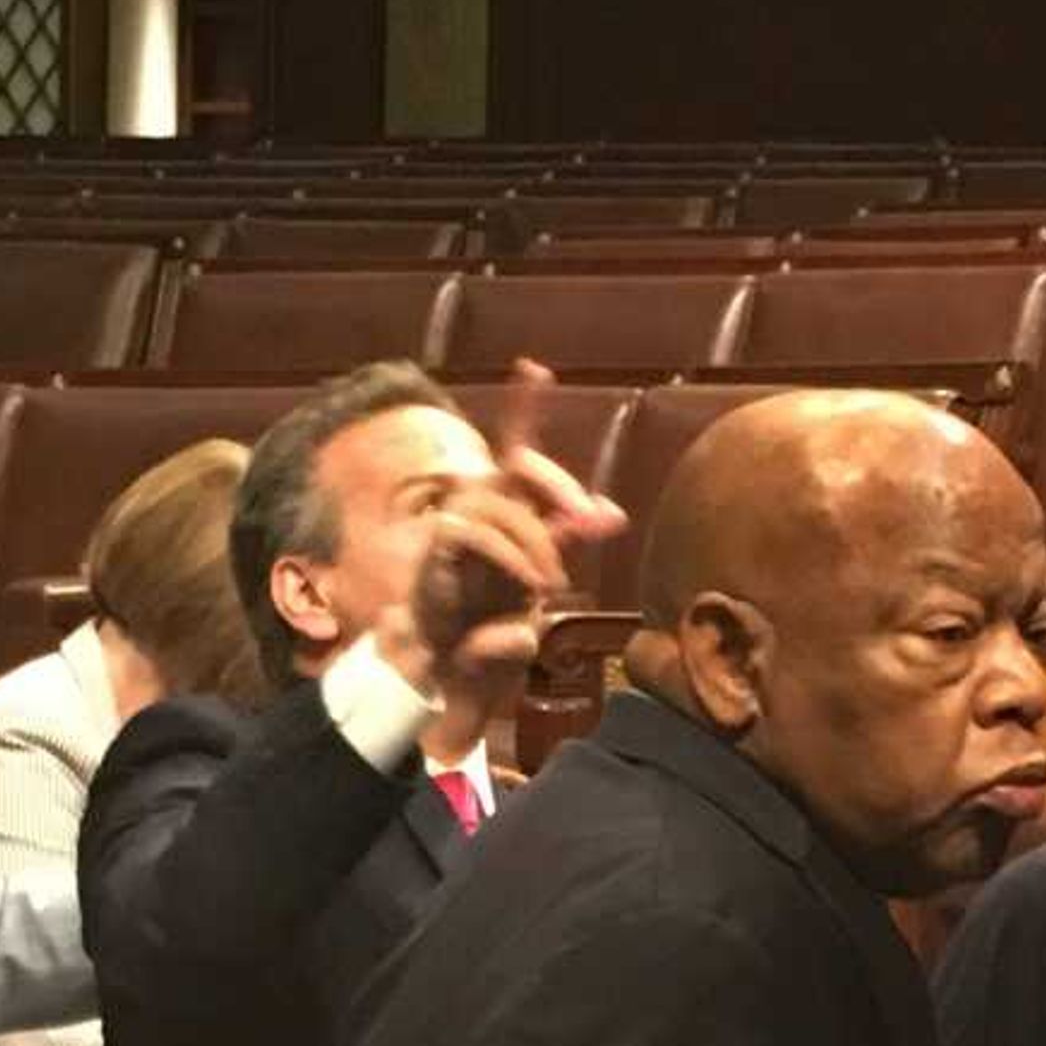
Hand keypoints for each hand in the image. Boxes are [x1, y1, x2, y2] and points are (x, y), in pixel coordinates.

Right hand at [375, 363, 624, 716]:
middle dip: (554, 486)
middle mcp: (473, 513)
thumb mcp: (540, 580)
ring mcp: (450, 533)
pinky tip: (532, 583)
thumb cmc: (489, 630)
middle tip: (590, 523)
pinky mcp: (433, 558)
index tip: (535, 367)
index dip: (523, 407)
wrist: (449, 678)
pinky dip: (506, 552)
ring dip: (533, 536)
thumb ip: (565, 542)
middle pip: (510, 467)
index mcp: (502, 514)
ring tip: (553, 580)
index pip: (514, 451)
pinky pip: (468, 531)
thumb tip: (612, 512)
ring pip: (492, 500)